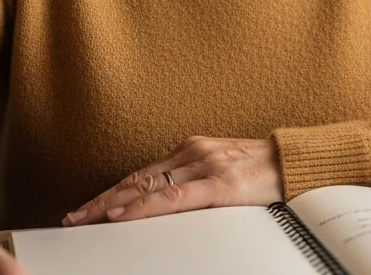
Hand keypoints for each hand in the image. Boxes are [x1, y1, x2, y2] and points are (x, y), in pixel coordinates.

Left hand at [64, 137, 281, 226]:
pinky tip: (124, 214)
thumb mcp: (223, 167)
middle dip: (102, 201)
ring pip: (147, 187)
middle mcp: (193, 153)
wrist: (297, 161)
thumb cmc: (264, 169)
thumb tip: (167, 198)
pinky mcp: (219, 184)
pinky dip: (144, 206)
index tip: (88, 208)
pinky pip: (173, 197)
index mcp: (192, 150)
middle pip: (137, 180)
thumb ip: (196, 177)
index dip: (112, 192)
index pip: (142, 174)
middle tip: (73, 218)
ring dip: (113, 205)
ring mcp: (204, 166)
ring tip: (87, 220)